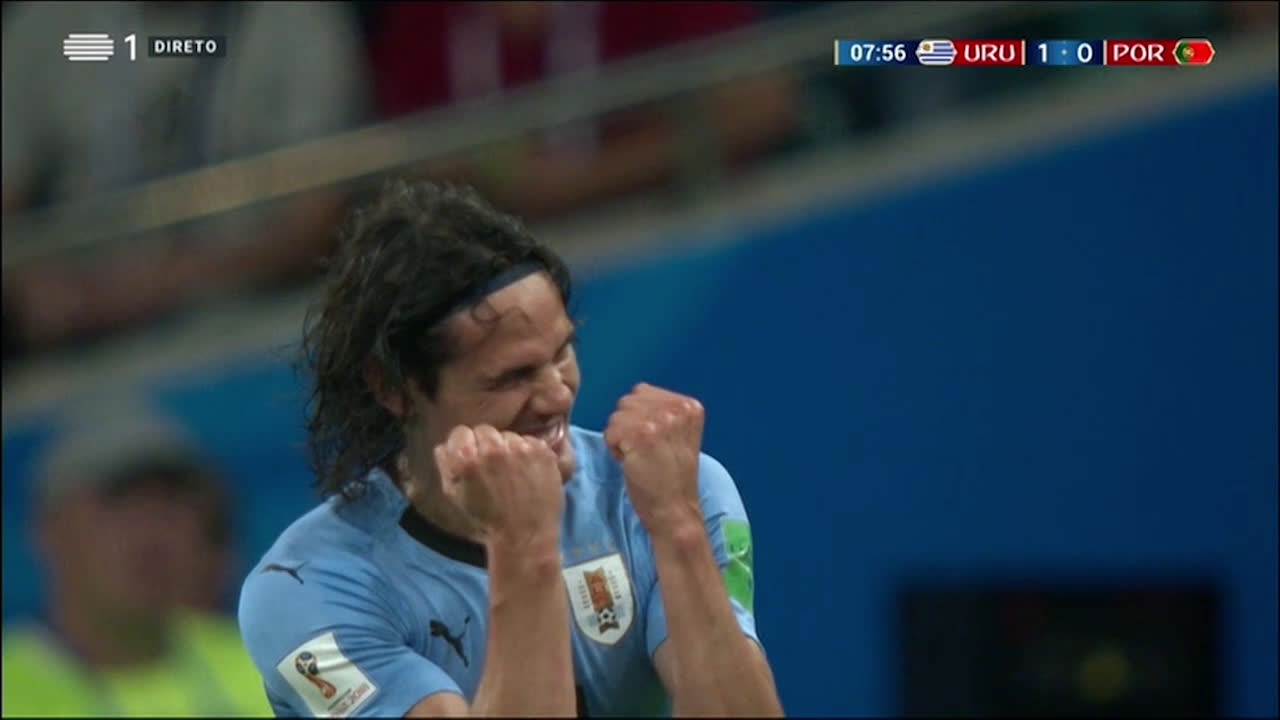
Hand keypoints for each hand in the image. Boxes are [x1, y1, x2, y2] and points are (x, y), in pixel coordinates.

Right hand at [433, 425, 563, 548]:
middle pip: (485, 431)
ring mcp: (520, 448)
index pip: (460, 432)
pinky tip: (528, 473)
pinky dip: (528, 454)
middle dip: (486, 445)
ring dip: (508, 449)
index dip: (464, 446)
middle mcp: (492, 449)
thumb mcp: (454, 495)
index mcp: (466, 459)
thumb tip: (445, 445)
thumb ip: (446, 464)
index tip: (471, 458)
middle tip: (493, 468)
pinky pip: (530, 442)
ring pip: (509, 436)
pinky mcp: (542, 451)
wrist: (524, 534)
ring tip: (513, 473)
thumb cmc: (487, 518)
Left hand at [604, 383, 705, 533]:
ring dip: (620, 438)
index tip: (653, 442)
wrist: (675, 509)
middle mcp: (678, 408)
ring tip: (640, 457)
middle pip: (627, 402)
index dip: (638, 418)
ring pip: (617, 416)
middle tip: (645, 452)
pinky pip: (610, 432)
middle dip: (628, 426)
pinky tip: (632, 463)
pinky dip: (614, 450)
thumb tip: (633, 396)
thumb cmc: (671, 477)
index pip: (642, 392)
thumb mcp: (678, 435)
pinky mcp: (642, 434)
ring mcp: (660, 420)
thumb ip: (662, 411)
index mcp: (690, 406)